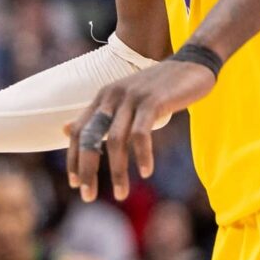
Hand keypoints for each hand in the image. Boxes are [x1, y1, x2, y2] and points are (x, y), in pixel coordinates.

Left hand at [67, 59, 214, 201]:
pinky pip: (141, 134)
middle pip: (90, 138)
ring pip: (115, 140)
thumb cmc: (158, 88)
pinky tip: (146, 172)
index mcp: (102, 97)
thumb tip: (67, 130)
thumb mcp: (123, 100)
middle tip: (87, 196)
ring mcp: (132, 98)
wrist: (192, 64)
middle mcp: (112, 96)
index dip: (73, 159)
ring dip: (117, 171)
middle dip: (87, 169)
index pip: (79, 132)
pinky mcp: (152, 101)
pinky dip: (142, 155)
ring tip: (121, 193)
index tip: (74, 183)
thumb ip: (98, 116)